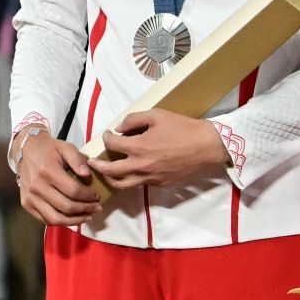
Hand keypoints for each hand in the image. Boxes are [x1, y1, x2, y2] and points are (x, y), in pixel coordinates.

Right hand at [15, 130, 101, 225]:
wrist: (25, 151)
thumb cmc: (49, 149)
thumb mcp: (66, 148)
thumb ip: (78, 159)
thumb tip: (88, 174)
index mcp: (48, 172)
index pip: (73, 191)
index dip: (88, 196)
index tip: (97, 196)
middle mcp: (37, 187)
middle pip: (65, 206)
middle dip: (85, 210)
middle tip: (97, 208)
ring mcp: (30, 197)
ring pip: (54, 218)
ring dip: (74, 221)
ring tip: (88, 217)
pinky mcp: (26, 204)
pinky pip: (44, 219)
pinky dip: (60, 222)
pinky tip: (72, 219)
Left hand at [90, 110, 231, 191]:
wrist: (207, 145)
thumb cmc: (183, 127)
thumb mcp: (158, 115)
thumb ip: (134, 119)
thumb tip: (120, 128)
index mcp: (138, 147)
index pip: (112, 145)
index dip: (106, 138)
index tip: (107, 134)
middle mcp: (140, 166)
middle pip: (110, 171)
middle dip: (97, 166)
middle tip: (92, 162)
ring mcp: (150, 177)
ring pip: (121, 184)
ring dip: (110, 179)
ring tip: (106, 174)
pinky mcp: (160, 183)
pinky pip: (140, 184)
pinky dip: (131, 179)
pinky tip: (132, 172)